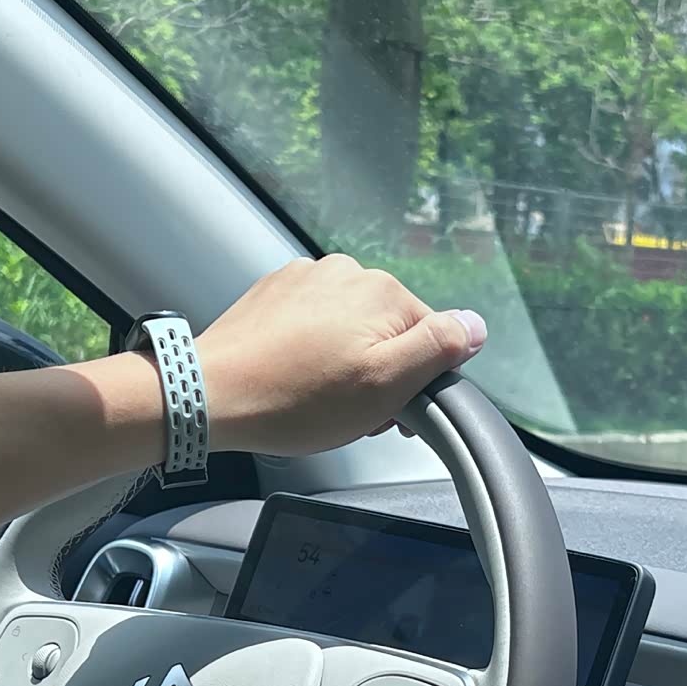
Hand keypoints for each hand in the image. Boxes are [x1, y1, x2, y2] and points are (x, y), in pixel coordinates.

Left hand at [196, 255, 487, 456]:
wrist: (210, 394)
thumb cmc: (295, 399)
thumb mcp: (385, 385)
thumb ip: (439, 348)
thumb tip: (476, 325)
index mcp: (383, 291)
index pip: (430, 338)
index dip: (415, 383)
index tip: (388, 413)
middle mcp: (347, 271)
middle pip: (389, 330)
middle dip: (379, 373)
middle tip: (349, 412)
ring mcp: (307, 278)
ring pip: (351, 327)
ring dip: (346, 363)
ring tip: (316, 398)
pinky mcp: (276, 292)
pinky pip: (314, 322)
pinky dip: (312, 350)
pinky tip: (294, 378)